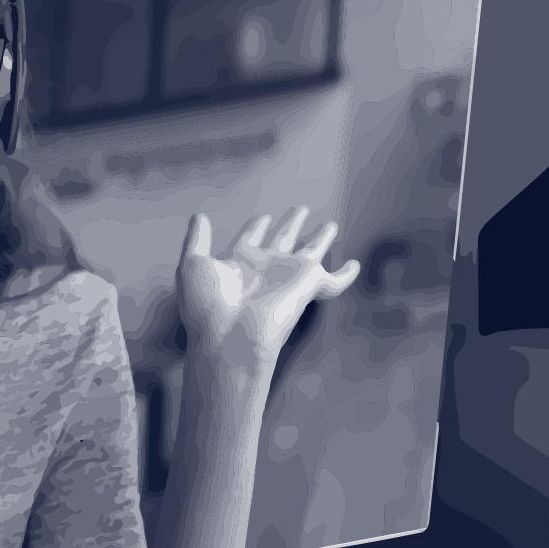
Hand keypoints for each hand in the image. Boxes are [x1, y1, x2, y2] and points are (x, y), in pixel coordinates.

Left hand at [178, 207, 359, 378]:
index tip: (264, 217)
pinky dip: (345, 275)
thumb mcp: (193, 264)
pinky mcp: (308, 285)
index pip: (252, 238)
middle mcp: (266, 267)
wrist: (230, 337)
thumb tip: (200, 215)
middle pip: (283, 239)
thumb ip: (196, 239)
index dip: (258, 226)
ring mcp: (289, 276)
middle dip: (292, 224)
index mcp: (239, 261)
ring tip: (331, 225)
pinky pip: (333, 280)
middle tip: (301, 210)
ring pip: (310, 250)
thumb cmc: (208, 306)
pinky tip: (355, 266)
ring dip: (320, 238)